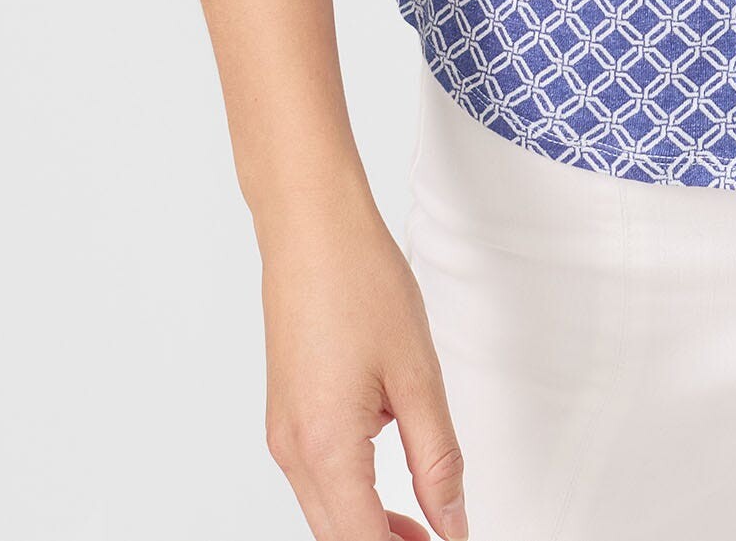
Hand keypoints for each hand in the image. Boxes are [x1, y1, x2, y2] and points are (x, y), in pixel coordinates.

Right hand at [259, 198, 469, 540]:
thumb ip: (437, 458)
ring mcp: (283, 434)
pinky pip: (317, 482)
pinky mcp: (285, 416)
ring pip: (325, 515)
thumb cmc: (359, 280)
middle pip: (338, 538)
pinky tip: (390, 487)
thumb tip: (452, 521)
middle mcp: (293, 451)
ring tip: (426, 527)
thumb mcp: (417, 374)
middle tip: (441, 540)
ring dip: (371, 530)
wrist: (311, 226)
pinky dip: (353, 498)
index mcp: (326, 446)